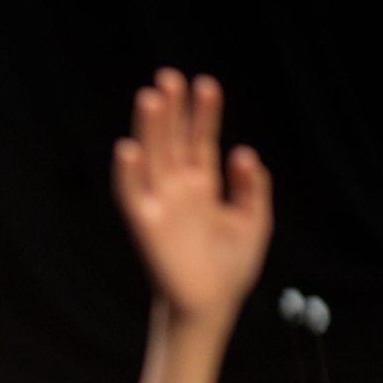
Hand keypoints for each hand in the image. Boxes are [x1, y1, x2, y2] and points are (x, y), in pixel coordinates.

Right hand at [113, 70, 271, 322]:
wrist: (211, 306)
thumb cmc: (231, 269)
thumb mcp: (254, 222)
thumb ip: (252, 188)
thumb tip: (244, 153)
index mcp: (203, 186)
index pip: (200, 140)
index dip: (203, 113)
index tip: (206, 84)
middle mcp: (178, 190)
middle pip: (172, 141)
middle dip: (172, 110)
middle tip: (170, 77)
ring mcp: (160, 205)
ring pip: (152, 158)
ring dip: (150, 129)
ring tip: (152, 97)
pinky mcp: (145, 226)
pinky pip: (131, 195)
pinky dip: (127, 173)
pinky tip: (129, 148)